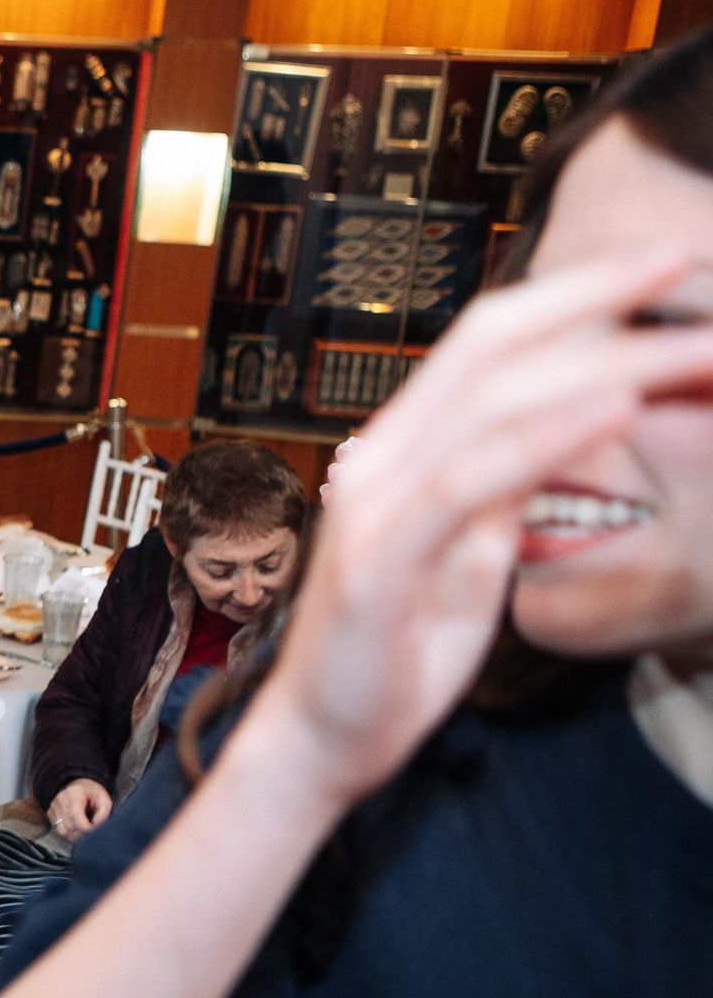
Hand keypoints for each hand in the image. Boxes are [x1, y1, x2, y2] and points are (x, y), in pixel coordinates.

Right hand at [48, 779, 112, 838]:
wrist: (80, 787)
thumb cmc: (93, 794)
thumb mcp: (104, 801)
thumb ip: (103, 814)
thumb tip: (95, 828)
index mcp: (74, 793)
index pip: (77, 818)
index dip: (88, 828)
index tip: (95, 828)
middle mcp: (60, 800)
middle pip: (69, 826)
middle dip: (83, 833)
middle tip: (92, 830)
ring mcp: (53, 807)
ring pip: (62, 831)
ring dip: (75, 836)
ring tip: (84, 831)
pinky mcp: (50, 814)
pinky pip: (58, 831)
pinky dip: (69, 834)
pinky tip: (76, 829)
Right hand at [244, 248, 712, 815]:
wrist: (322, 739)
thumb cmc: (395, 652)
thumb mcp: (472, 553)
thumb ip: (506, 489)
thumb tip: (568, 431)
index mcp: (401, 451)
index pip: (487, 346)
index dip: (570, 293)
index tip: (658, 267)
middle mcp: (381, 457)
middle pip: (489, 344)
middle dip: (592, 293)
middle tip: (682, 258)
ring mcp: (376, 502)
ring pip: (493, 400)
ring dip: (605, 362)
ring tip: (692, 347)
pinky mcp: (384, 558)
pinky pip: (474, 479)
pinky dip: (551, 435)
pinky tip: (618, 408)